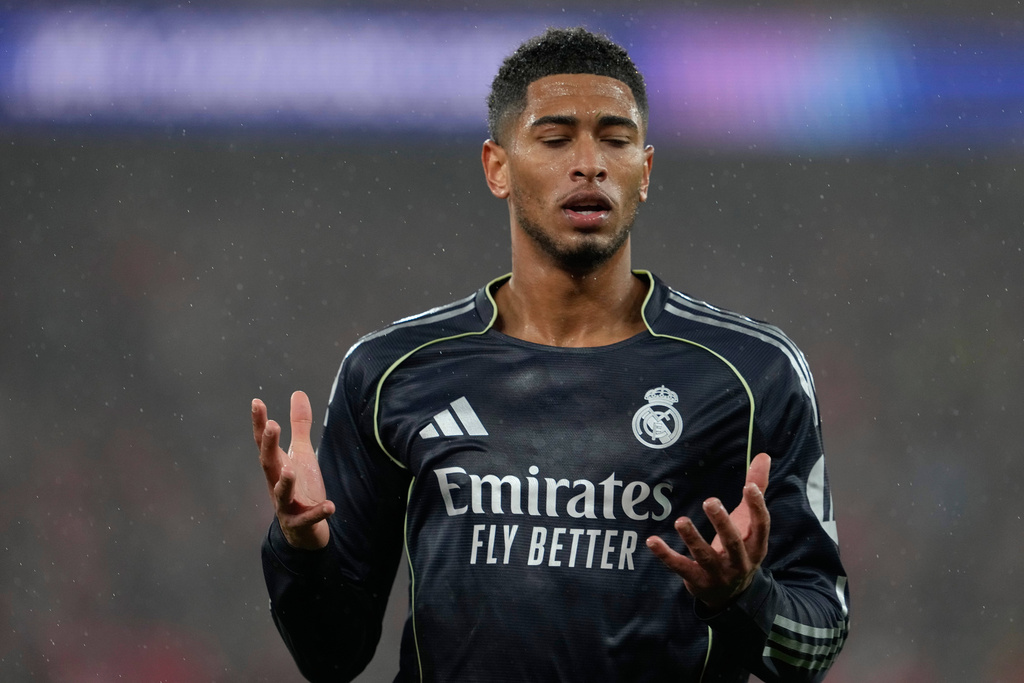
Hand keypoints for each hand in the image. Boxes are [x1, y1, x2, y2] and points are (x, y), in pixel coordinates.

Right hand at [252, 391, 334, 549]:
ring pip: (281, 494)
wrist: (305, 530)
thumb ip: (299, 425)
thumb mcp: (301, 453)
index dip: (259, 423)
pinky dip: (317, 513)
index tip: (257, 402)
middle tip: (273, 425)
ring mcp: (286, 505)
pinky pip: (308, 518)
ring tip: (290, 470)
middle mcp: (276, 483)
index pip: (264, 442)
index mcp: (276, 466)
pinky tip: (330, 506)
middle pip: (268, 464)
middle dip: (269, 445)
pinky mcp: (300, 523)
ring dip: (285, 483)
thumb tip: (298, 393)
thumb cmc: (300, 487)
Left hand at [646, 452, 770, 610]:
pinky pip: (680, 567)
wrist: (731, 595)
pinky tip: (652, 540)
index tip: (750, 487)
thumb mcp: (749, 522)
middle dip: (722, 523)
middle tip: (710, 501)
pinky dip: (665, 555)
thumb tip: (763, 455)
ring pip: (704, 556)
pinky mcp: (696, 580)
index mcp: (755, 545)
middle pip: (732, 542)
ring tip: (680, 521)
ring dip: (692, 538)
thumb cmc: (740, 547)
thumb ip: (756, 488)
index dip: (757, 507)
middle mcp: (739, 561)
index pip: (761, 526)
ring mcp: (717, 573)